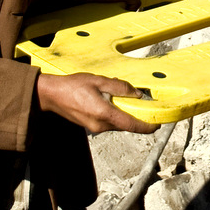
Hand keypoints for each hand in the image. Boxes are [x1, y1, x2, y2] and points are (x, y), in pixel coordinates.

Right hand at [34, 73, 157, 134]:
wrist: (52, 95)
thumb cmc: (72, 86)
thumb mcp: (99, 80)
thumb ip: (120, 87)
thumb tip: (137, 94)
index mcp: (104, 114)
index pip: (132, 125)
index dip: (147, 126)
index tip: (158, 124)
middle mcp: (101, 125)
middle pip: (127, 124)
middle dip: (135, 114)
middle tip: (139, 101)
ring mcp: (96, 128)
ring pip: (119, 123)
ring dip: (124, 113)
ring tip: (116, 95)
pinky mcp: (93, 127)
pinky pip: (110, 122)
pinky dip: (115, 113)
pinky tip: (108, 100)